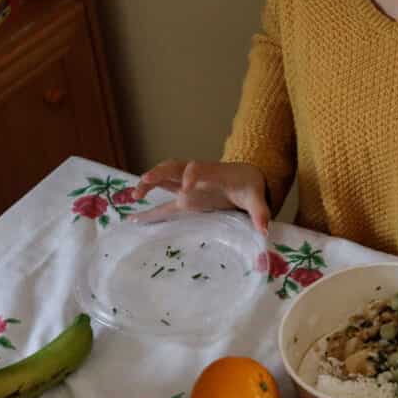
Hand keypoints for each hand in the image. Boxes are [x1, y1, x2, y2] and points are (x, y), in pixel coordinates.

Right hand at [129, 160, 270, 232]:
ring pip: (163, 179)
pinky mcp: (184, 199)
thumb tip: (263, 230)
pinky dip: (150, 209)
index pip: (198, 168)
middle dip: (159, 173)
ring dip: (148, 183)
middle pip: (173, 167)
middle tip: (146, 181)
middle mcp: (196, 176)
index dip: (192, 175)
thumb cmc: (249, 185)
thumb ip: (260, 212)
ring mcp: (187, 186)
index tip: (187, 188)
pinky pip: (164, 202)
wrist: (245, 179)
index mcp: (213, 173)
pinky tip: (134, 218)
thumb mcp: (256, 197)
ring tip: (134, 195)